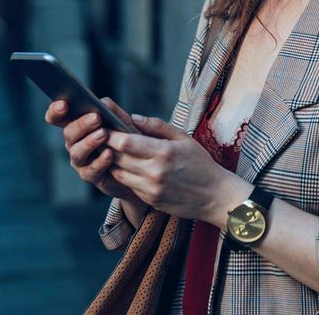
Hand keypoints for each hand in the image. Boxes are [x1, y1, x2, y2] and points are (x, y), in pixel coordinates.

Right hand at [44, 98, 137, 202]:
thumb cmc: (128, 140)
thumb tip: (103, 102)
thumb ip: (113, 111)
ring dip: (89, 142)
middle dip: (81, 124)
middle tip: (96, 118)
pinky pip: (91, 170)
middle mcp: (75, 142)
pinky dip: (100, 161)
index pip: (58, 117)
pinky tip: (109, 153)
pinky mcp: (90, 175)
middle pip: (68, 133)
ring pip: (76, 152)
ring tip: (103, 134)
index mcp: (78, 125)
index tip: (63, 105)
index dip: (55, 111)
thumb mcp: (123, 122)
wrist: (138, 165)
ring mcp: (81, 160)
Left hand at [106, 115, 248, 225]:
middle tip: (103, 139)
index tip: (105, 128)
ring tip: (114, 153)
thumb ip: (157, 127)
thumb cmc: (201, 163)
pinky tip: (130, 168)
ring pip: (119, 173)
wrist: (214, 195)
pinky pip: (129, 185)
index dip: (111, 135)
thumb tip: (133, 118)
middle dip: (108, 148)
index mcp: (164, 152)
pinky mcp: (150, 200)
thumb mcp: (184, 139)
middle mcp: (155, 171)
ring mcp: (151, 188)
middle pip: (117, 158)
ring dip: (114, 163)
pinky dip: (126, 176)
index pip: (126, 142)